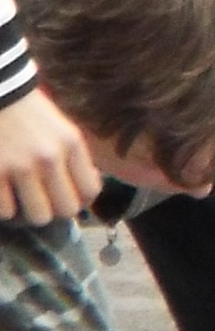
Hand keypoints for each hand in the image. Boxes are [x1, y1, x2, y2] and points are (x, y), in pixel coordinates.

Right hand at [0, 89, 98, 225]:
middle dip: (56, 209)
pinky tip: (3, 192)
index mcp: (71, 144)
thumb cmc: (28, 114)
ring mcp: (20, 166)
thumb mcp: (61, 130)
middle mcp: (49, 157)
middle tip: (44, 201)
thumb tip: (86, 191)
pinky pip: (6, 211)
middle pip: (66, 209)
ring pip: (38, 216)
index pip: (90, 190)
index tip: (68, 197)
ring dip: (29, 211)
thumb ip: (74, 159)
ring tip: (22, 198)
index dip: (80, 199)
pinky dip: (5, 207)